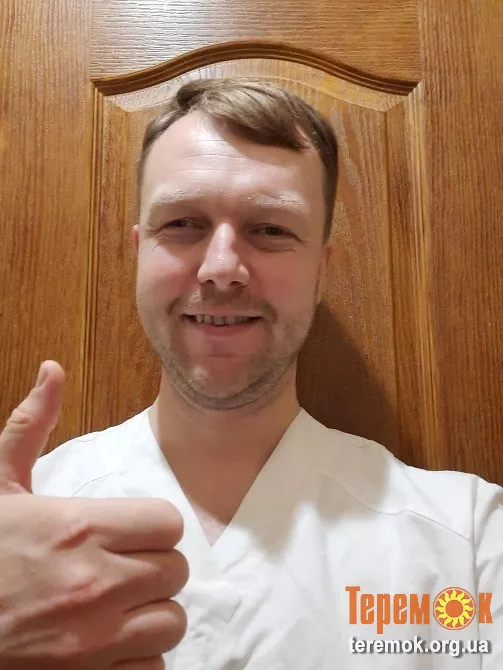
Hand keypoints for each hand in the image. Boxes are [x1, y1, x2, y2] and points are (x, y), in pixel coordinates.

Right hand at [0, 361, 188, 668]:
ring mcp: (96, 640)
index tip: (134, 531)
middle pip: (176, 570)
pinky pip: (154, 666)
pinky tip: (108, 641)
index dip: (153, 526)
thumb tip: (53, 370)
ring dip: (152, 612)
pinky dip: (139, 656)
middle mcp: (96, 583)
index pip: (169, 523)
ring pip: (171, 621)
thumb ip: (32, 426)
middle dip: (154, 566)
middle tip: (123, 567)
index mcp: (80, 528)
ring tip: (120, 605)